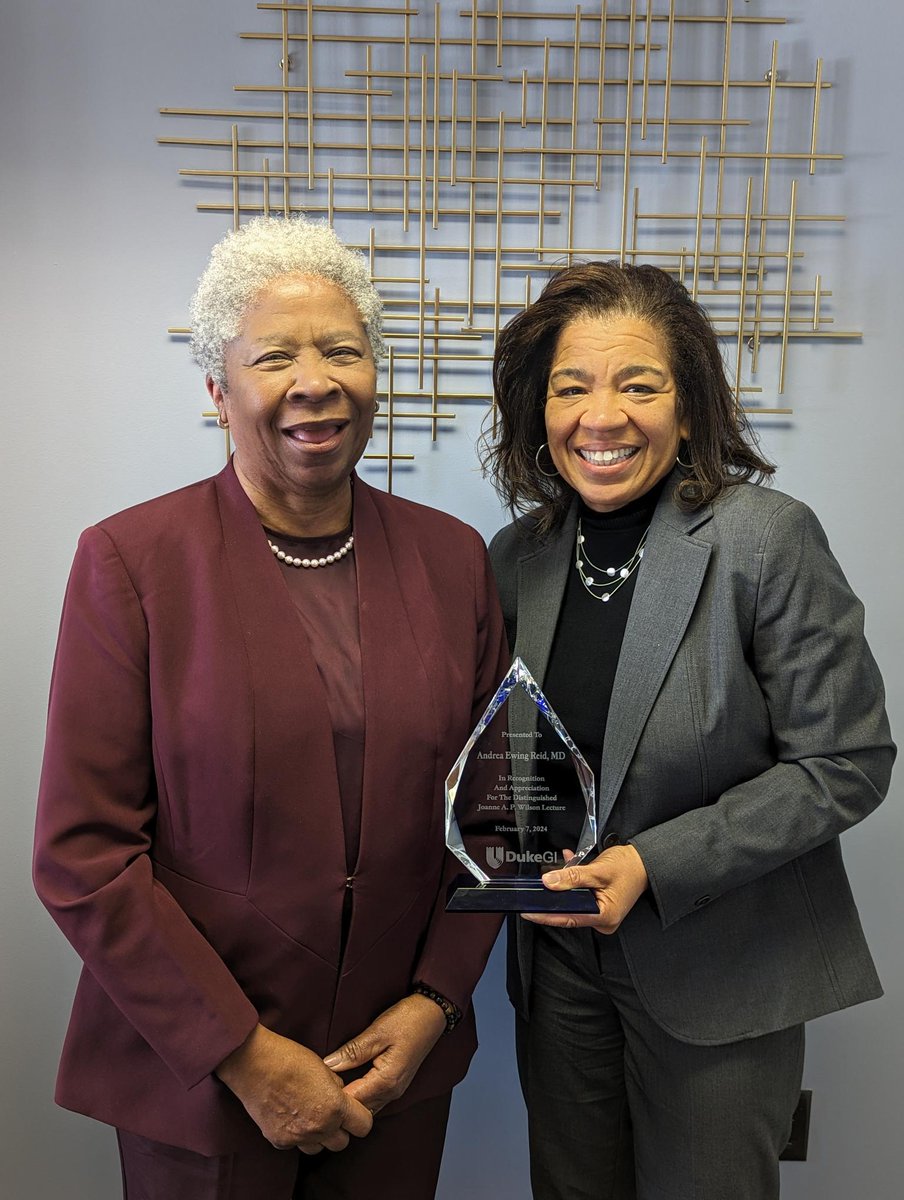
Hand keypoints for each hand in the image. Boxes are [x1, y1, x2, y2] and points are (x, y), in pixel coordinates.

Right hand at [215, 1024, 372, 1153]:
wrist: (253, 1063)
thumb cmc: (289, 1058)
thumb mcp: (323, 1067)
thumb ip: (336, 1087)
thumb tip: (340, 1094)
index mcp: (335, 1106)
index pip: (363, 1126)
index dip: (360, 1117)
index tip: (353, 1110)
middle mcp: (319, 1127)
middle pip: (342, 1143)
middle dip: (340, 1129)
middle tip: (330, 1112)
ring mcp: (298, 1137)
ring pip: (319, 1148)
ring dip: (319, 1136)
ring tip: (309, 1114)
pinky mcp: (279, 1141)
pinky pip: (296, 1144)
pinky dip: (296, 1135)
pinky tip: (290, 1115)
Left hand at [323, 994, 446, 1113]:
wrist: (433, 1013)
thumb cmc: (408, 1019)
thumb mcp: (377, 1032)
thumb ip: (353, 1051)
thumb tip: (328, 1065)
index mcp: (387, 1081)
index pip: (352, 1103)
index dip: (332, 1098)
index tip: (314, 1088)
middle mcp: (392, 1092)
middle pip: (358, 1111)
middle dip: (337, 1103)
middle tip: (316, 1090)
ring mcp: (395, 1090)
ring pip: (365, 1107)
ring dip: (348, 1101)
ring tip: (327, 1087)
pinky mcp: (395, 1084)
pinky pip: (372, 1099)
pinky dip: (358, 1095)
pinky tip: (344, 1083)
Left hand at [522, 844, 648, 933]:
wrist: (644, 861)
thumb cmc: (629, 867)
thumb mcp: (598, 870)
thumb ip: (572, 877)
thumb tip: (550, 882)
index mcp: (604, 917)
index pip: (568, 919)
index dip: (546, 915)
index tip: (529, 911)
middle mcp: (603, 919)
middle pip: (569, 911)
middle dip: (554, 897)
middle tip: (539, 886)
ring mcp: (602, 913)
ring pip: (574, 902)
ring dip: (565, 885)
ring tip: (557, 871)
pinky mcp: (600, 904)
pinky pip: (580, 896)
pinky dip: (573, 881)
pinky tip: (570, 865)